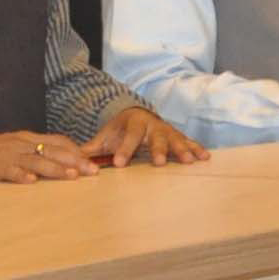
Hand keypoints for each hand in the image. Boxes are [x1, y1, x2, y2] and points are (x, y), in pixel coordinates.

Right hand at [0, 129, 100, 183]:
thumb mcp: (15, 151)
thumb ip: (35, 155)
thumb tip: (59, 164)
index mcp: (27, 139)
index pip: (58, 142)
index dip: (76, 151)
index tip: (93, 162)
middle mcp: (21, 144)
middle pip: (52, 151)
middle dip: (74, 161)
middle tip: (92, 171)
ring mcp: (8, 155)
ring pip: (35, 161)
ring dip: (54, 168)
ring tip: (71, 176)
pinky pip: (9, 170)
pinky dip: (20, 176)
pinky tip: (31, 182)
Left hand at [87, 107, 206, 167]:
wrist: (136, 115)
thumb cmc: (119, 131)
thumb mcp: (105, 137)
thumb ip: (90, 150)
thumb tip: (73, 160)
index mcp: (132, 124)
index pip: (128, 136)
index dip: (124, 149)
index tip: (120, 163)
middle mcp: (152, 125)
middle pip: (155, 137)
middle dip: (157, 149)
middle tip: (159, 163)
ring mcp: (166, 131)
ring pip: (175, 139)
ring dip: (182, 150)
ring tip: (189, 161)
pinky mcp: (177, 137)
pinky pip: (188, 142)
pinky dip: (196, 149)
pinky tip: (205, 157)